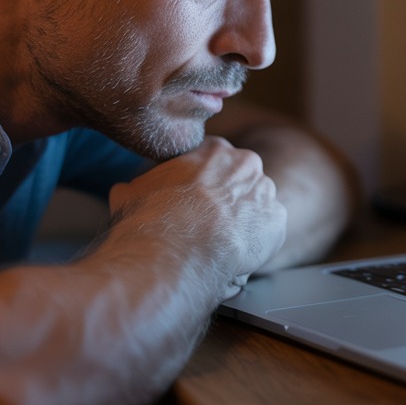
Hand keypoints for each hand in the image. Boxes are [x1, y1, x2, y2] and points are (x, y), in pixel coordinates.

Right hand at [108, 137, 285, 298]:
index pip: (213, 162)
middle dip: (229, 201)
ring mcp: (265, 191)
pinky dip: (257, 244)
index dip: (202, 184)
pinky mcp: (278, 221)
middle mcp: (246, 163)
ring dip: (244, 222)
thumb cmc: (151, 218)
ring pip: (257, 207)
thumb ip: (140, 186)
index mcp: (212, 149)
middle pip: (241, 181)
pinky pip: (269, 232)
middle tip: (209, 225)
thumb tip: (127, 191)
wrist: (176, 248)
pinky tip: (235, 255)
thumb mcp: (131, 192)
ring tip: (221, 245)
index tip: (194, 201)